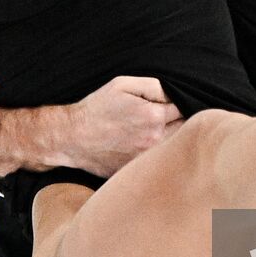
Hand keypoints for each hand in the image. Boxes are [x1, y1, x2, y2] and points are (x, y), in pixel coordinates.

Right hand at [61, 77, 182, 177]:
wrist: (72, 138)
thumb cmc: (96, 108)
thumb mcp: (122, 85)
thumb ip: (153, 86)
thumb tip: (173, 93)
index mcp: (153, 117)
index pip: (183, 108)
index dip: (177, 103)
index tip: (168, 104)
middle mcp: (154, 140)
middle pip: (183, 130)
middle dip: (178, 121)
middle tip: (163, 117)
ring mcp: (146, 159)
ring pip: (172, 148)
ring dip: (170, 139)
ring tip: (149, 131)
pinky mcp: (137, 171)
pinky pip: (156, 162)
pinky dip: (155, 155)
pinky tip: (138, 145)